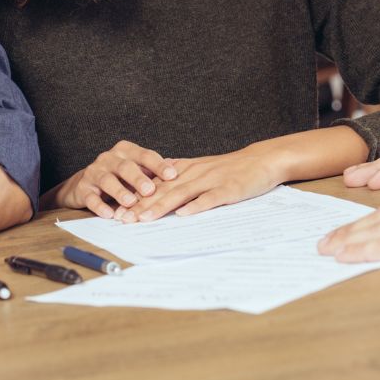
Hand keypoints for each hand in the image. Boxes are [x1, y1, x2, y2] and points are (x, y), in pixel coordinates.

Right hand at [42, 140, 178, 217]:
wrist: (85, 183)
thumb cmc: (118, 176)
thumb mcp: (136, 169)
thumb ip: (154, 170)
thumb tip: (181, 169)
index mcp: (126, 150)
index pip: (145, 155)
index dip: (158, 165)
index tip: (172, 175)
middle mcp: (109, 158)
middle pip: (125, 167)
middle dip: (138, 178)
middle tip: (150, 190)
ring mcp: (95, 172)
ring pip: (107, 180)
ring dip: (120, 192)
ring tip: (131, 202)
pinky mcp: (83, 188)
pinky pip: (91, 197)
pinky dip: (100, 206)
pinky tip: (109, 214)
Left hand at [121, 147, 282, 222]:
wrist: (262, 160)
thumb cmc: (231, 168)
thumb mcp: (202, 168)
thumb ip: (180, 176)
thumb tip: (156, 187)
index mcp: (187, 169)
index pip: (156, 184)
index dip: (135, 198)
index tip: (117, 211)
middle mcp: (195, 173)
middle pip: (163, 190)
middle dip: (140, 205)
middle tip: (122, 219)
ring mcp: (211, 180)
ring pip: (181, 193)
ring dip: (161, 206)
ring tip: (143, 218)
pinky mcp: (228, 189)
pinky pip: (210, 199)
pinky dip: (196, 206)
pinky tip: (183, 215)